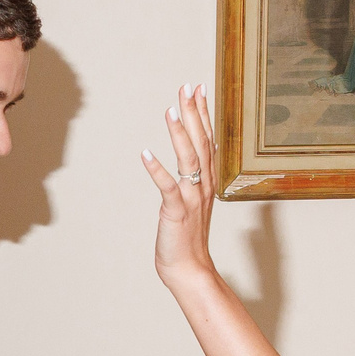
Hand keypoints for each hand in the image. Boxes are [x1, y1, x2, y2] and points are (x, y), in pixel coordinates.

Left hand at [140, 84, 218, 288]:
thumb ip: (194, 180)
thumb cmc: (187, 238)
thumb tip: (192, 161)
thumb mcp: (194, 203)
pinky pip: (167, 188)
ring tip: (171, 110)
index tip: (200, 89)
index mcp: (208, 182)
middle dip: (194, 113)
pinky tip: (145, 154)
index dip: (204, 113)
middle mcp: (203, 186)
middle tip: (188, 86)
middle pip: (201, 143)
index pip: (208, 140)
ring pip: (189, 160)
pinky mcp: (176, 212)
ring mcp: (191, 199)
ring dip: (180, 135)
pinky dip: (157, 170)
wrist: (189, 269)